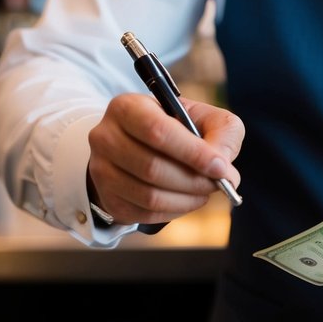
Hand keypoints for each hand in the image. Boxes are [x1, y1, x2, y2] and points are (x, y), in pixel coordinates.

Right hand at [87, 93, 243, 225]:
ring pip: (149, 195)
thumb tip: (222, 167)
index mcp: (127, 107)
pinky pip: (145, 214)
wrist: (144, 144)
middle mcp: (105, 137)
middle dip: (193, 180)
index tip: (220, 167)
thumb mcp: (205, 117)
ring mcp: (101, 170)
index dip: (192, 153)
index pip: (157, 131)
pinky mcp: (107, 198)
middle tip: (219, 183)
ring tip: (207, 190)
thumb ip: (221, 133)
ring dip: (187, 198)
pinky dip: (175, 211)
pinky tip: (189, 199)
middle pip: (152, 167)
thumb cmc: (180, 127)